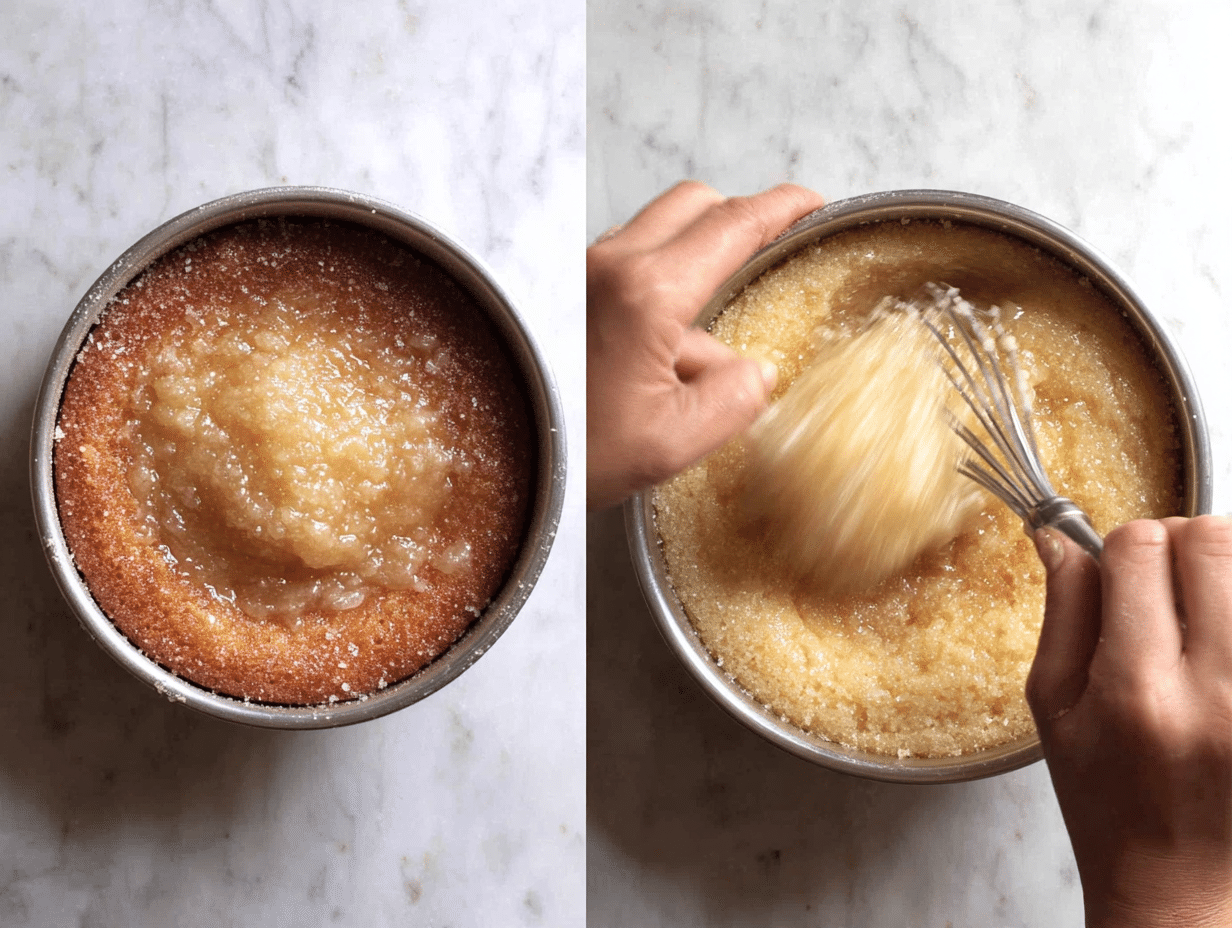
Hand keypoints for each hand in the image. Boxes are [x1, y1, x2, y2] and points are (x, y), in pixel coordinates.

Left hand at [586, 180, 825, 509]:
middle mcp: (608, 265)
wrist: (497, 459)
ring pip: (655, 234)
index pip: (732, 225)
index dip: (782, 208)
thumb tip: (755, 372)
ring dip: (691, 260)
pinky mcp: (560, 290)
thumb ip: (732, 400)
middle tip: (766, 248)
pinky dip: (654, 285)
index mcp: (647, 293)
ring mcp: (577, 272)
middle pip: (693, 205)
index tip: (811, 204)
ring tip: (700, 338)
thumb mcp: (670, 442)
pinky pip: (622, 265)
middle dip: (737, 218)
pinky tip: (655, 352)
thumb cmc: (569, 453)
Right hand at [1028, 517, 1231, 927]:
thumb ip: (1064, 612)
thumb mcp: (1056, 708)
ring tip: (1204, 619)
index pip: (1139, 547)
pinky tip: (1219, 648)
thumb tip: (1062, 538)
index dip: (1122, 547)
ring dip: (1223, 575)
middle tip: (1168, 587)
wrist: (1185, 887)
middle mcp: (1219, 692)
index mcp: (1139, 690)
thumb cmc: (1110, 803)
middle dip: (1180, 545)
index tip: (1120, 573)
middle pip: (1213, 539)